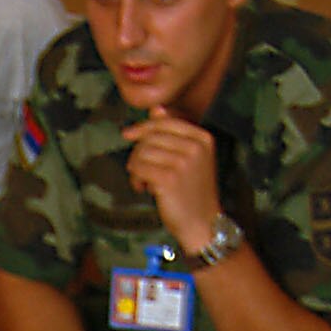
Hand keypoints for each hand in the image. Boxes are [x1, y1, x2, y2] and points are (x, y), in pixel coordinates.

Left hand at [121, 109, 220, 253]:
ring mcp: (183, 162)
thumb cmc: (191, 191)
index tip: (127, 134)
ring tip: (144, 182)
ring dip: (136, 168)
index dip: (143, 126)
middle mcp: (195, 146)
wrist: (202, 223)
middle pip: (150, 136)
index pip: (164, 121)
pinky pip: (138, 168)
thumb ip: (173, 133)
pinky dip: (136, 179)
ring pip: (141, 152)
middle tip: (141, 171)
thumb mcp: (189, 158)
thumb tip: (155, 108)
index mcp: (203, 137)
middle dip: (139, 153)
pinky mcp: (169, 179)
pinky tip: (144, 189)